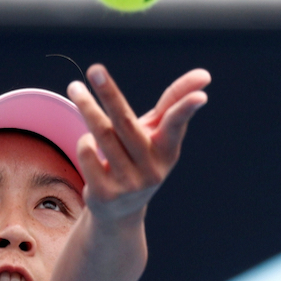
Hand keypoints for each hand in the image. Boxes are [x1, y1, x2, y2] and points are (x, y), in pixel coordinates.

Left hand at [66, 64, 209, 223]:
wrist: (120, 211)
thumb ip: (175, 102)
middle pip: (125, 123)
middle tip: (94, 69)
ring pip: (101, 135)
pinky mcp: (105, 193)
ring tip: (75, 88)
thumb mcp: (159, 134)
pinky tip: (87, 142)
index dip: (186, 109)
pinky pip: (87, 154)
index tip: (201, 95)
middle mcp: (151, 168)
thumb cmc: (141, 158)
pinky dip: (84, 142)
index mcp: (167, 150)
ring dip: (87, 108)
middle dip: (109, 94)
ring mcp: (128, 184)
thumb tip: (205, 74)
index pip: (176, 125)